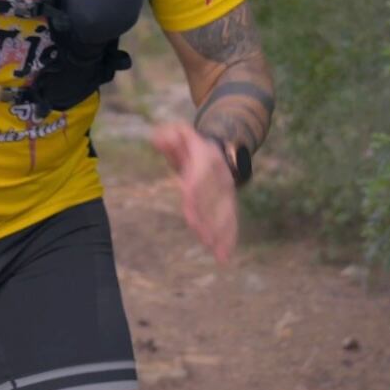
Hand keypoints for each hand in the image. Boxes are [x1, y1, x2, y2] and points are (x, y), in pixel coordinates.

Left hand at [150, 121, 237, 263]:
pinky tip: (225, 256)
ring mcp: (227, 190)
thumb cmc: (190, 143)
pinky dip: (230, 238)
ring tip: (220, 256)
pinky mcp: (229, 202)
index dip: (195, 200)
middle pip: (214, 202)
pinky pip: (232, 220)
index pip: (199, 182)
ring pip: (227, 214)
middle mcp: (220, 177)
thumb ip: (168, 136)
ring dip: (223, 235)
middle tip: (206, 241)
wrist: (219, 146)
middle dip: (210, 222)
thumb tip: (158, 139)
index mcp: (206, 160)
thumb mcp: (179, 133)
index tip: (191, 218)